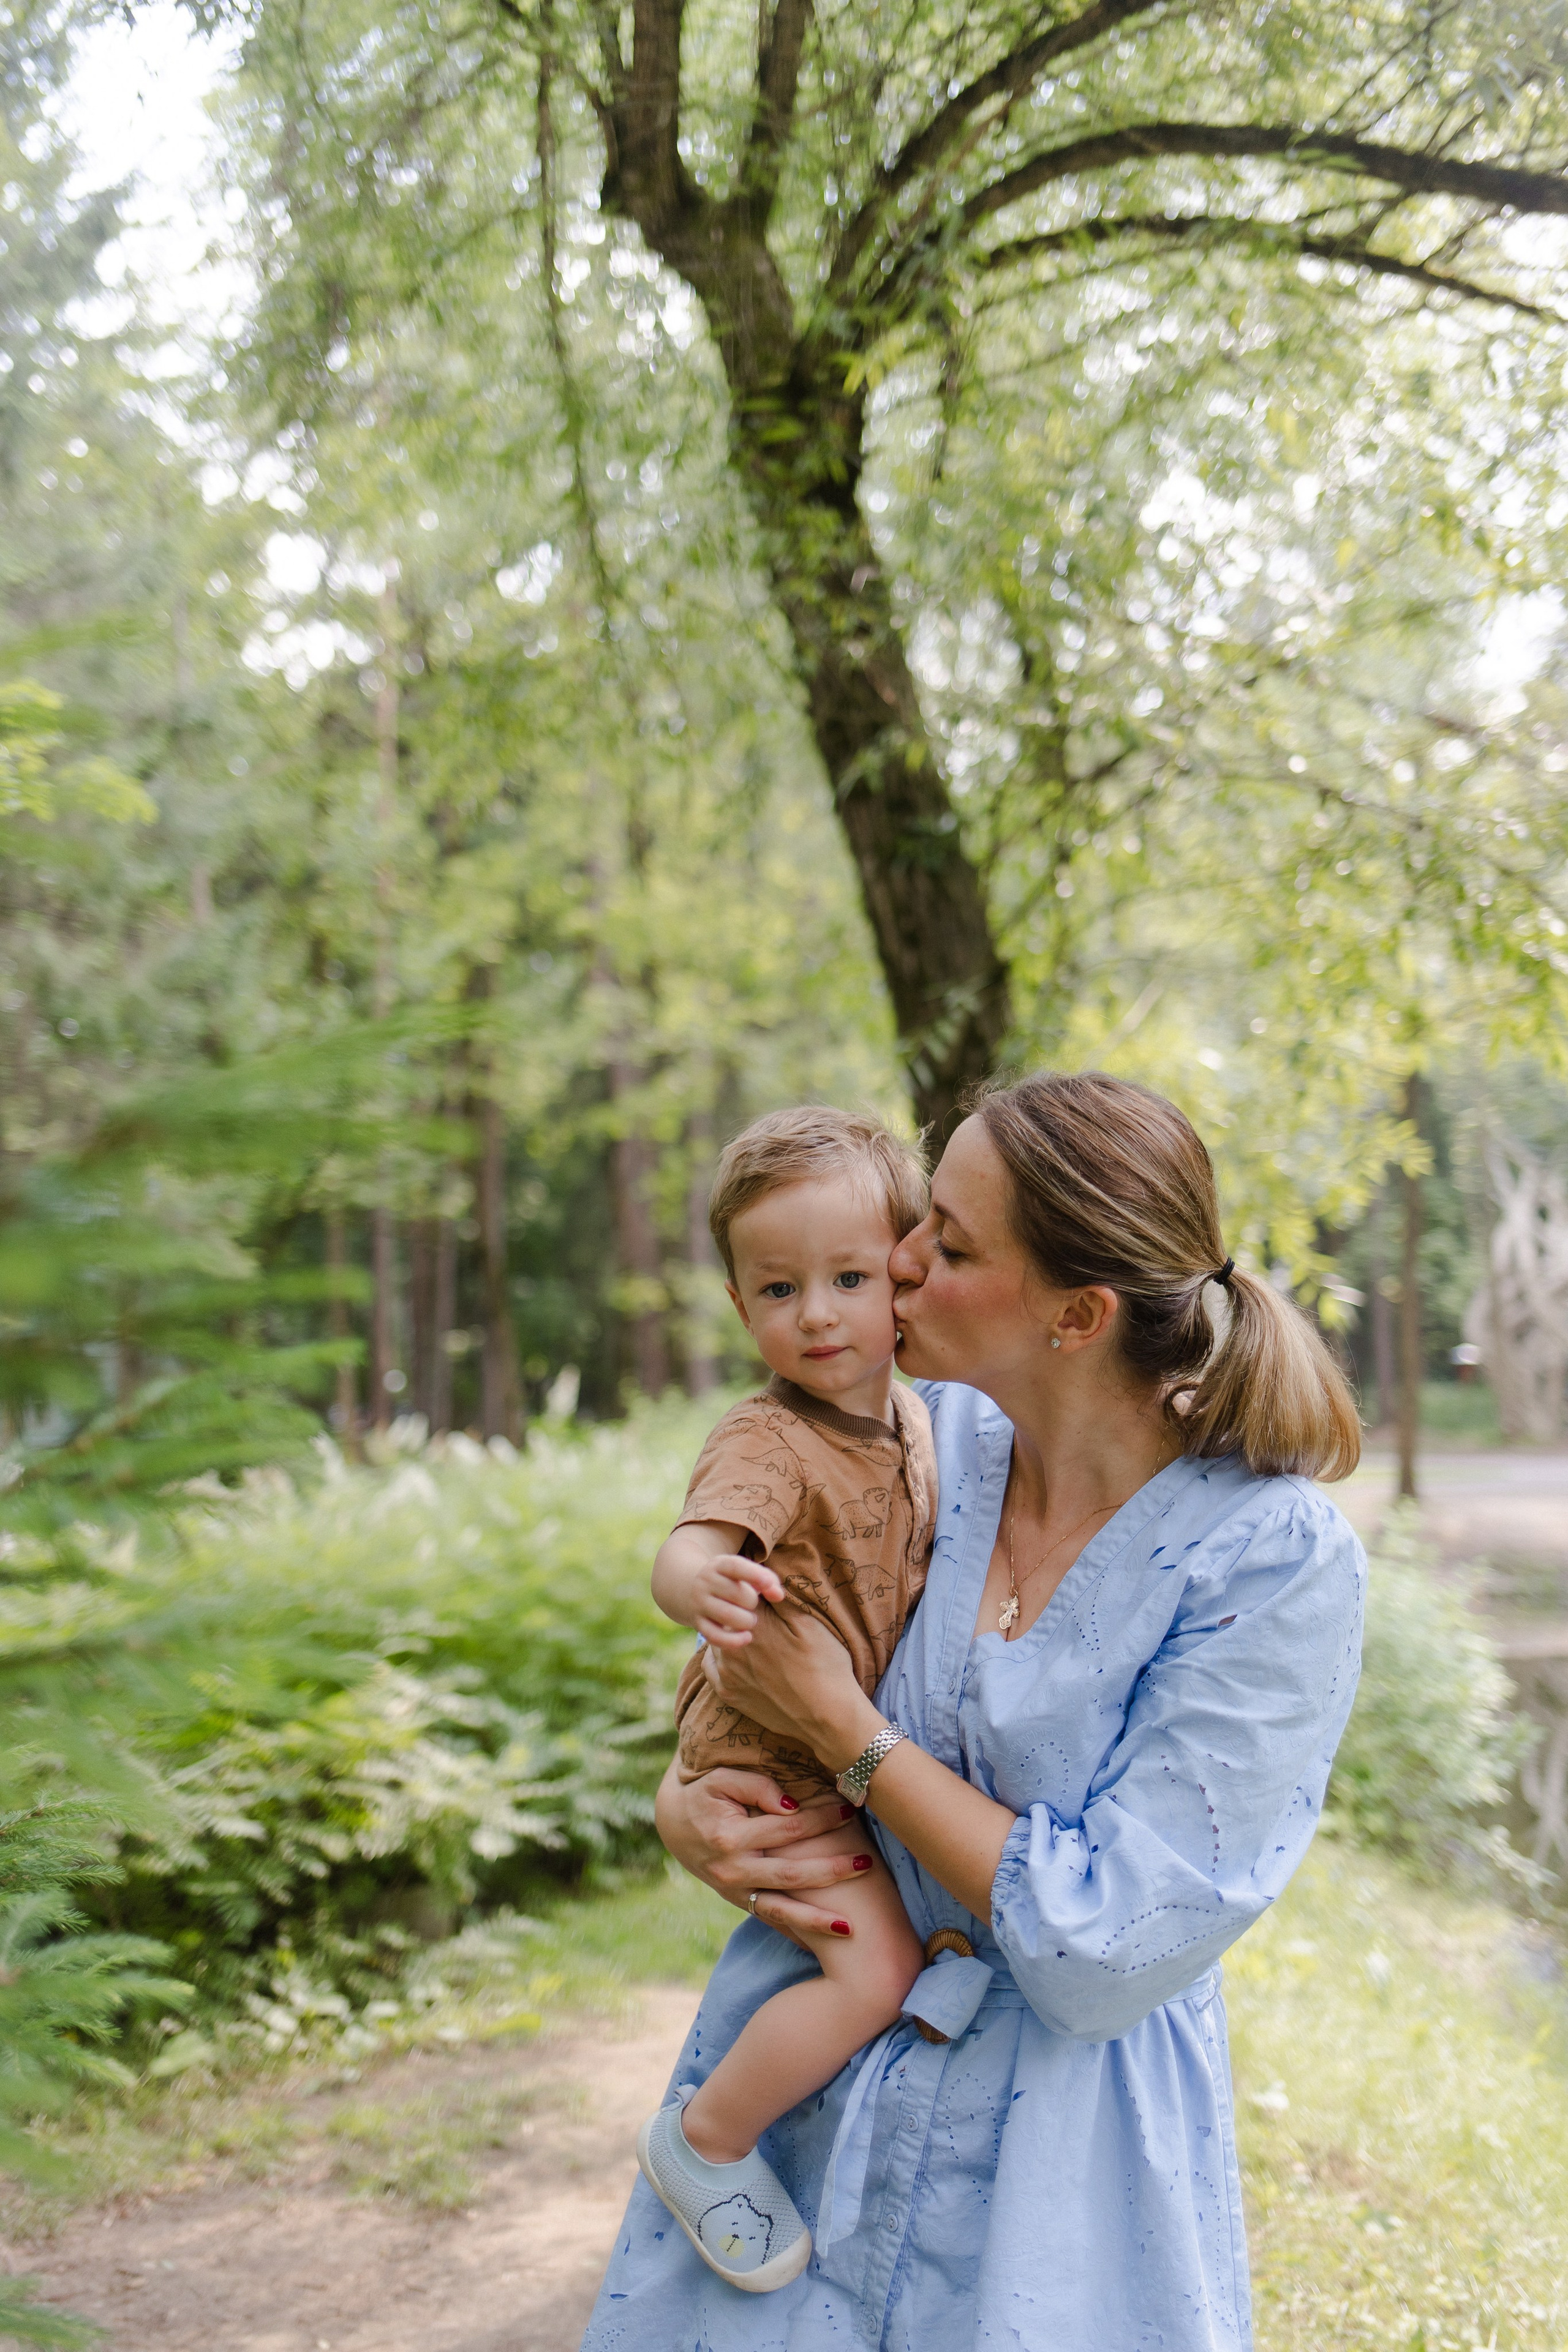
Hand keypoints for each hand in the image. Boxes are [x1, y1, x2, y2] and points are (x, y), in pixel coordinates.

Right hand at [654, 1760, 870, 1945]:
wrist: (674, 1823)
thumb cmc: (704, 1793)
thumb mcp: (723, 1779)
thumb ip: (758, 1787)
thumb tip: (792, 1806)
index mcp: (731, 1838)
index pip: (789, 1828)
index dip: (822, 1818)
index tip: (849, 1809)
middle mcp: (733, 1870)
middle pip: (792, 1875)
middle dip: (832, 1872)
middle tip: (866, 1863)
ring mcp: (733, 1891)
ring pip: (781, 1910)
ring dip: (816, 1920)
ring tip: (850, 1928)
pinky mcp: (736, 1901)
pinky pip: (769, 1920)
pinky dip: (795, 1932)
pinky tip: (822, 1944)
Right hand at [687, 1553, 783, 1649]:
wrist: (690, 1589)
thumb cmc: (729, 1581)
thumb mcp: (743, 1572)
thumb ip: (766, 1579)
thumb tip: (779, 1595)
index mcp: (719, 1564)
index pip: (736, 1566)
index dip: (755, 1575)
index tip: (770, 1585)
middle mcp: (705, 1582)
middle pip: (736, 1594)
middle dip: (752, 1603)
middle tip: (751, 1605)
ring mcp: (699, 1603)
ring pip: (727, 1616)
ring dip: (747, 1621)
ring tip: (749, 1620)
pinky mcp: (697, 1623)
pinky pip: (715, 1636)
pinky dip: (734, 1641)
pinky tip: (747, 1637)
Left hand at [701, 1599, 879, 1773]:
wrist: (828, 1716)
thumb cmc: (824, 1665)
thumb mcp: (809, 1623)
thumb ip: (781, 1599)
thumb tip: (763, 1579)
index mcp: (752, 1623)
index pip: (743, 1593)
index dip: (757, 1590)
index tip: (769, 1594)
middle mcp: (731, 1647)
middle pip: (727, 1617)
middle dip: (740, 1612)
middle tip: (763, 1617)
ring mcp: (727, 1673)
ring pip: (718, 1640)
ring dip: (730, 1634)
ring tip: (754, 1637)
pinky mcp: (728, 1694)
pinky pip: (713, 1667)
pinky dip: (723, 1658)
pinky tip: (742, 1658)